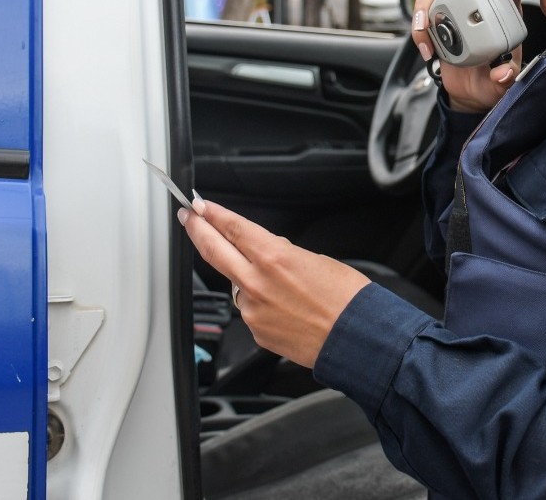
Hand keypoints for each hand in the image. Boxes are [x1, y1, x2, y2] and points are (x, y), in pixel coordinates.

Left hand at [179, 198, 370, 368]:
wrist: (357, 339)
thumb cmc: (346, 299)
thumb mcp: (316, 260)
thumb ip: (282, 254)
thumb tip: (267, 252)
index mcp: (273, 257)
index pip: (232, 228)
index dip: (212, 214)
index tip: (200, 206)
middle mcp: (256, 283)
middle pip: (213, 250)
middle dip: (197, 230)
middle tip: (188, 218)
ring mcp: (253, 310)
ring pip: (238, 285)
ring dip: (247, 278)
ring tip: (284, 286)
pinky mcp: (256, 332)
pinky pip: (252, 311)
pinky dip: (263, 305)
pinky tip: (288, 308)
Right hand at [410, 0, 523, 112]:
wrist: (467, 91)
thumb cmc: (489, 81)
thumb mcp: (500, 85)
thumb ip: (504, 79)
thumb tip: (503, 72)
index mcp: (503, 9)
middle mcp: (478, 0)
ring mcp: (453, 4)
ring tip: (425, 28)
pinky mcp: (434, 14)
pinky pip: (422, 7)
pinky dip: (418, 23)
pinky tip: (425, 46)